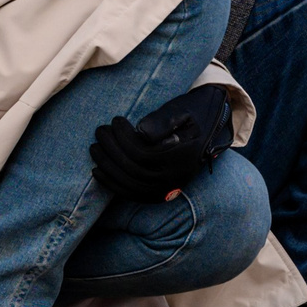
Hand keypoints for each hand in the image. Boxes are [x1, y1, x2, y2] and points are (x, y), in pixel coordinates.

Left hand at [88, 82, 232, 201]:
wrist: (210, 129)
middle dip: (111, 150)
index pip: (143, 153)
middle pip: (133, 170)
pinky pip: (132, 195)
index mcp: (183, 157)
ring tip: (95, 148)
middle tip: (100, 131)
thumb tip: (141, 133)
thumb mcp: (183, 111)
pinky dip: (112, 185)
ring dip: (107, 167)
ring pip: (130, 184)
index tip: (115, 121)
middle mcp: (176, 177)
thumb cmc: (193, 115)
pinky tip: (97, 171)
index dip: (123, 138)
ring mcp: (169, 189)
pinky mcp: (161, 194)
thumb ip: (163, 120)